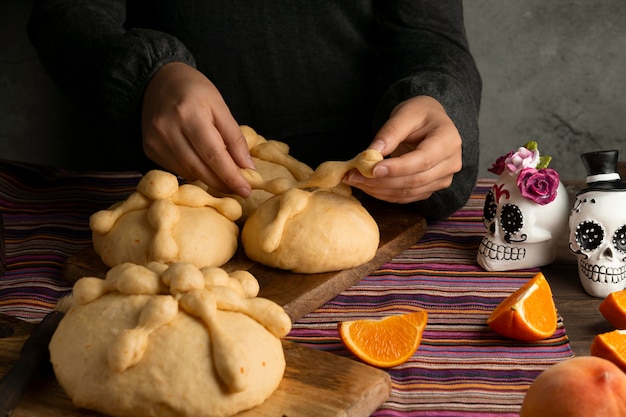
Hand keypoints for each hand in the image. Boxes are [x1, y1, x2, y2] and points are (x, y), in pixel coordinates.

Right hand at [141, 62, 254, 196]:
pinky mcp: (149, 148)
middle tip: (239, 189)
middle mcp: (168, 128)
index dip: (231, 176)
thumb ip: (234, 137)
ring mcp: (155, 140)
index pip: (214, 154)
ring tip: (222, 175)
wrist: (158, 80)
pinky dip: (192, 171)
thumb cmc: (195, 90)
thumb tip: (248, 167)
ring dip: (208, 179)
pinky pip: (176, 169)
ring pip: (187, 172)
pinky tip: (201, 163)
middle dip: (222, 182)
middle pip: (199, 168)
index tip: (246, 190)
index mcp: (189, 113)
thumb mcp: (220, 106)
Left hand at [344, 96, 461, 203]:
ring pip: (409, 192)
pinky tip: (368, 186)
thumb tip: (372, 153)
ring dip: (379, 190)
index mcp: (448, 140)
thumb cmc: (419, 114)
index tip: (372, 169)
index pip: (423, 160)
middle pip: (415, 180)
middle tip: (353, 176)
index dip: (397, 168)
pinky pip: (407, 197)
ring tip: (356, 180)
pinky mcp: (431, 188)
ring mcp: (443, 178)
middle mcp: (451, 163)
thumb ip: (390, 132)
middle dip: (381, 181)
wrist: (430, 122)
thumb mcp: (405, 114)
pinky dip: (385, 194)